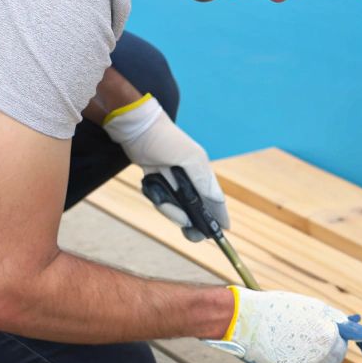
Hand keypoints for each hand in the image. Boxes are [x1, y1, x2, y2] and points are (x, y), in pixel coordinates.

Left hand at [102, 94, 227, 240]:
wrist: (138, 128)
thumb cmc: (166, 140)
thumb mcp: (190, 158)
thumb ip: (203, 180)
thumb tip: (218, 200)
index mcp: (202, 172)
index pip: (215, 199)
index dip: (220, 215)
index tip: (223, 232)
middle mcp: (190, 178)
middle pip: (195, 207)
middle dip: (191, 220)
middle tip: (190, 234)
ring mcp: (173, 180)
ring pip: (175, 205)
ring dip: (167, 204)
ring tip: (158, 187)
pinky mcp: (157, 179)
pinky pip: (159, 197)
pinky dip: (155, 195)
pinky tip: (149, 182)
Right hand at [203, 286, 361, 362]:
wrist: (243, 320)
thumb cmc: (275, 310)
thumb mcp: (308, 307)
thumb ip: (331, 317)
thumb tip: (353, 322)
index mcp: (328, 328)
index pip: (353, 335)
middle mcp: (323, 348)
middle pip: (336, 356)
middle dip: (330, 349)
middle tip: (310, 339)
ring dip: (311, 359)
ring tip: (288, 343)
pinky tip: (283, 356)